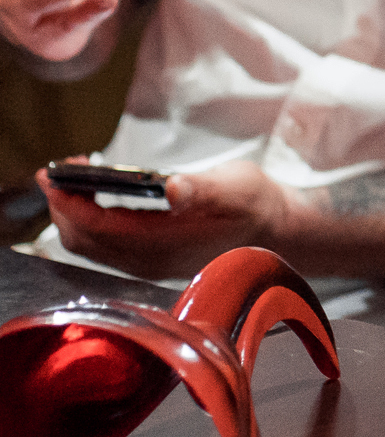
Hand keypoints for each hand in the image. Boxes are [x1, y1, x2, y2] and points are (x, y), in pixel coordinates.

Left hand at [40, 160, 294, 280]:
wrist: (277, 230)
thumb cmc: (256, 203)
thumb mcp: (236, 187)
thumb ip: (203, 189)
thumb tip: (174, 189)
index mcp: (165, 244)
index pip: (98, 227)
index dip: (70, 201)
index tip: (56, 173)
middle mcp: (148, 262)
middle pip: (83, 240)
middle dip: (63, 206)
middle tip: (58, 171)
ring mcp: (147, 265)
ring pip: (89, 246)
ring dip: (72, 215)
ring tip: (72, 181)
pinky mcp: (149, 261)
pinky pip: (102, 247)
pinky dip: (88, 222)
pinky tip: (94, 199)